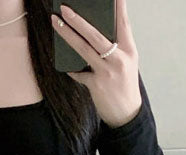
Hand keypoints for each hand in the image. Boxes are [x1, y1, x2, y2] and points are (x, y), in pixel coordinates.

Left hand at [51, 0, 141, 128]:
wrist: (126, 113)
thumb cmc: (124, 86)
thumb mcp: (127, 63)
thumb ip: (116, 48)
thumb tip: (94, 34)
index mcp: (129, 51)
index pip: (123, 24)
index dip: (118, 7)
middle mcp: (119, 59)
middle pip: (96, 35)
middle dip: (78, 20)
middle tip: (65, 9)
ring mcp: (107, 72)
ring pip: (83, 49)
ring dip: (67, 35)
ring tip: (56, 23)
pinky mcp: (96, 85)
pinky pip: (79, 73)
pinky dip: (72, 70)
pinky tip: (66, 66)